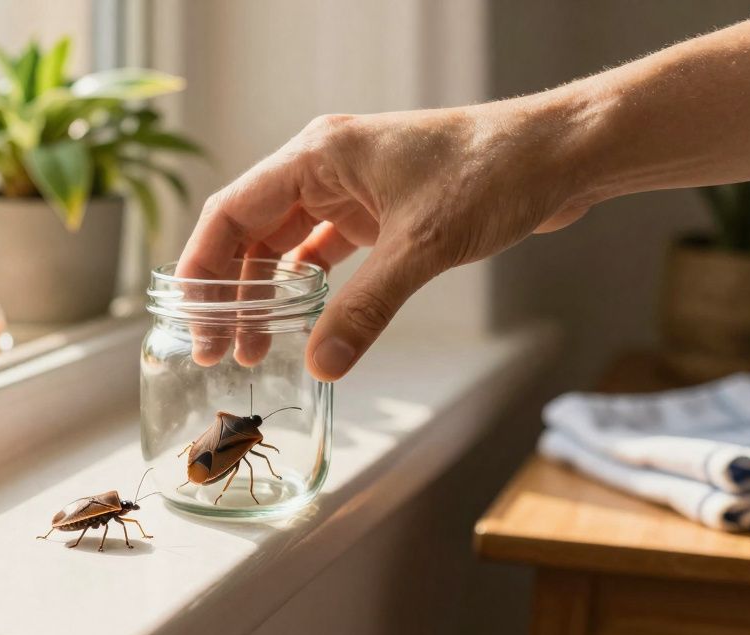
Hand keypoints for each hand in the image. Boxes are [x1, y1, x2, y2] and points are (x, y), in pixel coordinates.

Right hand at [177, 100, 591, 380]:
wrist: (560, 155)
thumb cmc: (492, 172)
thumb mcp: (422, 246)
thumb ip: (365, 308)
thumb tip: (320, 364)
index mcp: (318, 155)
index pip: (232, 211)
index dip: (202, 267)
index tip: (190, 318)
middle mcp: (324, 167)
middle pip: (250, 231)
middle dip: (230, 290)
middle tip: (217, 348)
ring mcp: (350, 189)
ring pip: (283, 245)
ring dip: (265, 293)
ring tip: (253, 347)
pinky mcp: (378, 211)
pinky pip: (322, 252)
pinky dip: (305, 287)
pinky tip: (298, 322)